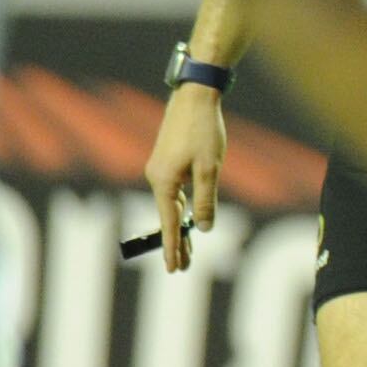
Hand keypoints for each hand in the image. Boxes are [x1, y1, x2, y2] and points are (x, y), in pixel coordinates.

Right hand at [143, 84, 227, 275]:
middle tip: (183, 268)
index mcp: (164, 182)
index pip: (170, 223)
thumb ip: (207, 200)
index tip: (174, 268)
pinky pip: (173, 192)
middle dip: (177, 243)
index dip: (174, 247)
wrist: (194, 98)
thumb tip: (205, 228)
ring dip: (180, 227)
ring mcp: (159, 169)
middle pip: (168, 217)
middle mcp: (156, 177)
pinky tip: (187, 218)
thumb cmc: (204, 132)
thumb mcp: (210, 169)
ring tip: (188, 250)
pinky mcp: (166, 162)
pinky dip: (180, 209)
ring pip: (171, 205)